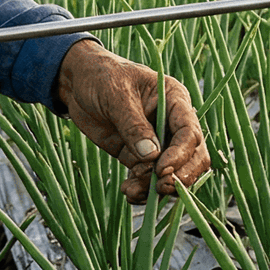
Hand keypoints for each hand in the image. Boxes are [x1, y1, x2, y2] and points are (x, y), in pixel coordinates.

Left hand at [55, 38, 209, 202]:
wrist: (77, 83)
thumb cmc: (101, 77)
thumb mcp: (116, 94)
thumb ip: (133, 125)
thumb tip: (152, 156)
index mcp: (174, 99)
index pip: (189, 132)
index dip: (181, 154)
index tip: (163, 170)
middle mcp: (171, 123)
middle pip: (192, 156)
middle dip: (180, 176)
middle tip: (160, 188)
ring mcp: (157, 141)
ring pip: (172, 173)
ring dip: (156, 188)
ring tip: (132, 192)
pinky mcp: (139, 156)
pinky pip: (148, 178)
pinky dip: (142, 190)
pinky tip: (128, 191)